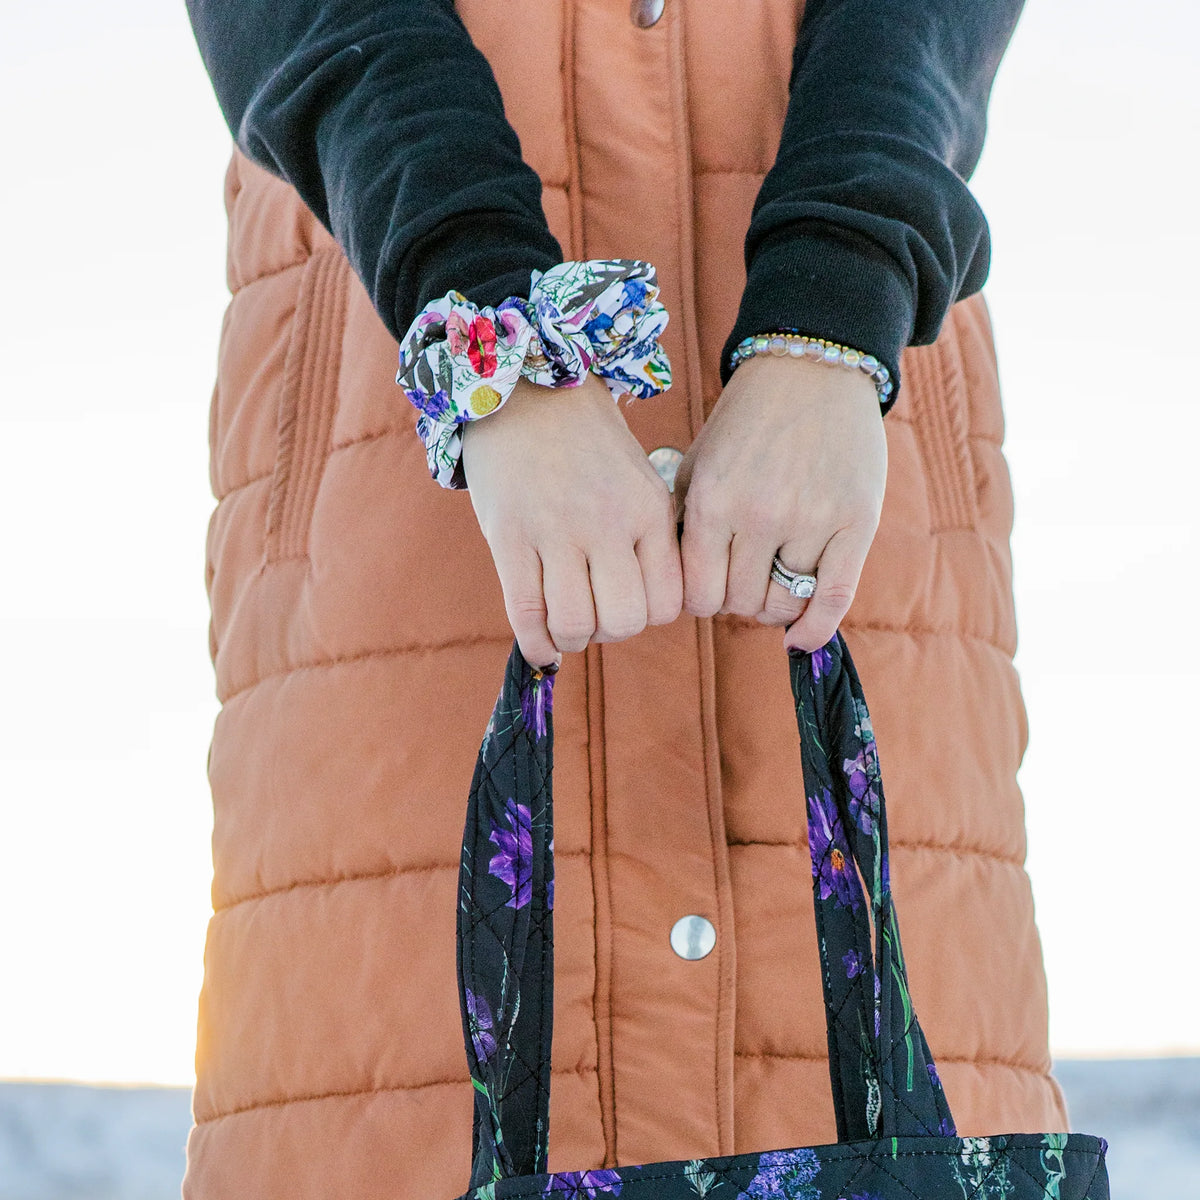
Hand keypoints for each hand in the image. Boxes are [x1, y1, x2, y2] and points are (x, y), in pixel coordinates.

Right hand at [462, 374, 683, 667]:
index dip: (647, 615)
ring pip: (575, 624)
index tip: (627, 600)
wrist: (523, 388)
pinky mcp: (509, 536)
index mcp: (648, 509)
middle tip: (593, 611)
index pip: (668, 602)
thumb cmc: (584, 442)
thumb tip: (649, 608)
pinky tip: (540, 645)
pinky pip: (525, 613)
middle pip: (624, 621)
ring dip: (571, 637)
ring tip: (564, 619)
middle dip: (609, 630)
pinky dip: (535, 643)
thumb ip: (648, 536)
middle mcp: (607, 522)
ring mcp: (556, 530)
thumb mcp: (638, 478)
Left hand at [673, 353, 886, 651]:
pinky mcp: (857, 522)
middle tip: (745, 580)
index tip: (710, 588)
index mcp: (711, 500)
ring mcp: (811, 519)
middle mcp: (759, 514)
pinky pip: (833, 598)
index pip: (696, 593)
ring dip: (775, 606)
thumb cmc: (745, 422)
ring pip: (783, 604)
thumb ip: (682, 523)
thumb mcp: (697, 464)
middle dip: (737, 600)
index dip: (701, 600)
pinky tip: (800, 638)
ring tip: (774, 584)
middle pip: (739, 603)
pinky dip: (815, 629)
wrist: (811, 370)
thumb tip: (671, 587)